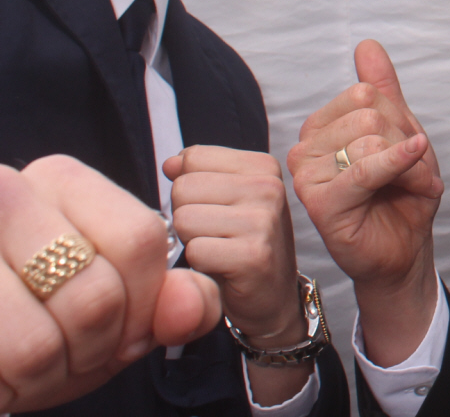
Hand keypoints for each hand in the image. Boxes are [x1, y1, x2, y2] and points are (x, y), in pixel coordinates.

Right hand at [0, 155, 220, 412]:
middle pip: (96, 293)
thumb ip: (179, 302)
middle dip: (98, 346)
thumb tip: (188, 303)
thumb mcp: (122, 314)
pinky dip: (17, 382)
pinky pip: (12, 355)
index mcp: (63, 182)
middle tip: (77, 348)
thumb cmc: (45, 322)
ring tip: (38, 358)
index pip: (140, 237)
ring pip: (43, 339)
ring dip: (52, 370)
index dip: (143, 302)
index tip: (126, 326)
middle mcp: (9, 194)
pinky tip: (8, 368)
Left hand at [165, 148, 299, 344]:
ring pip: (184, 219)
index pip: (193, 158)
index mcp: (262, 166)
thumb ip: (199, 174)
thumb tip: (171, 164)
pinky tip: (221, 267)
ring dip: (191, 241)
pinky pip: (195, 251)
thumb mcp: (227, 199)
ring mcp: (264, 220)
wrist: (273, 295)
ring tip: (217, 249)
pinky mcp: (253, 255)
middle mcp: (268, 187)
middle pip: (184, 188)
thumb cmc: (243, 245)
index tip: (213, 207)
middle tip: (214, 233)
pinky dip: (199, 264)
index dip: (189, 188)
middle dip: (187, 214)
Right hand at [289, 40, 441, 364]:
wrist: (404, 248)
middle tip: (411, 172)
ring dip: (409, 163)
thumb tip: (367, 45)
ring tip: (409, 186)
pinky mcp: (320, 203)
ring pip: (370, 138)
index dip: (399, 118)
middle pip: (369, 113)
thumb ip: (383, 88)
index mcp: (321, 127)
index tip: (405, 147)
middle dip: (405, 141)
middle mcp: (305, 148)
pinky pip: (365, 168)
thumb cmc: (399, 194)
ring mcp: (307, 176)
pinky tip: (416, 167)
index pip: (365, 93)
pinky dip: (398, 163)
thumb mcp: (399, 131)